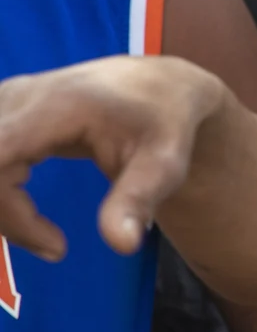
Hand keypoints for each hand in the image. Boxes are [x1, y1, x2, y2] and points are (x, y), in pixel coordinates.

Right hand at [0, 55, 225, 258]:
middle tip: (52, 246)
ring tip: (47, 236)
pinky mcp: (3, 114)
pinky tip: (31, 216)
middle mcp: (19, 98)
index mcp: (55, 106)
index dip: (8, 209)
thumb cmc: (164, 123)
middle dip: (7, 217)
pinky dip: (0, 197)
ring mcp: (6, 102)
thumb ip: (138, 200)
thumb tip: (122, 245)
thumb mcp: (163, 164)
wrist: (159, 86)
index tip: (53, 245)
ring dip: (3, 210)